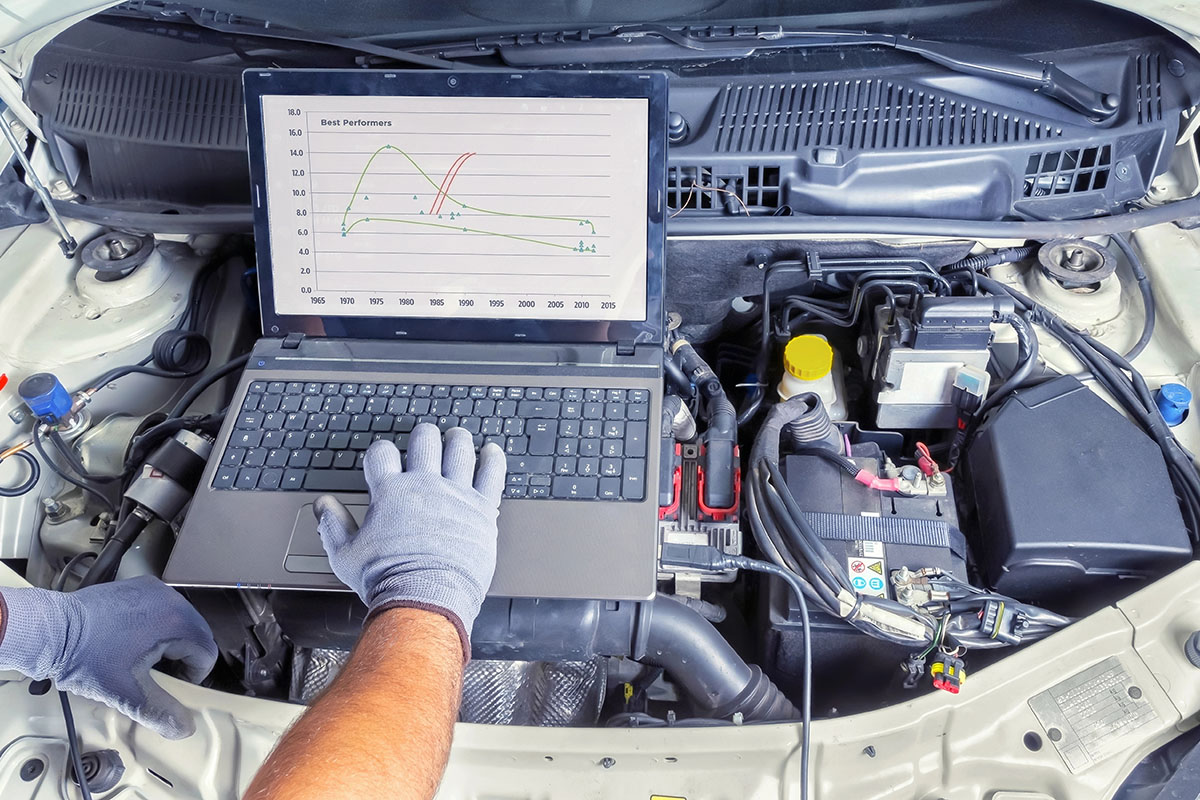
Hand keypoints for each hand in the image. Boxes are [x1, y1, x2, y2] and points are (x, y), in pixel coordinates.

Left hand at [0, 575, 217, 738]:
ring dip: (171, 640)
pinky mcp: (137, 585)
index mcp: (176, 623)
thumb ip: (161, 712)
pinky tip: (132, 637)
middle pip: (196, 633)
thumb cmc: (88, 660)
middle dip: (183, 656)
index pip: (206, 653)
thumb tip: (185, 730)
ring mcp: (154, 589)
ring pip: (180, 619)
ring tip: (143, 657)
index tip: (169, 686)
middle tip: (157, 674)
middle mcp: (171, 599)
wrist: (51, 630)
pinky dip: (156, 623)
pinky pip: (161, 607)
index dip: (192, 675)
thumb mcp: (127, 693)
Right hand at [315, 424, 505, 660]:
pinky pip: (491, 473)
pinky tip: (492, 451)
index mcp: (390, 493)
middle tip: (425, 436)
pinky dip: (493, 459)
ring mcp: (455, 494)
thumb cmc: (388, 580)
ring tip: (457, 436)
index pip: (381, 453)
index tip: (384, 456)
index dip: (381, 451)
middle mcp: (423, 486)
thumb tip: (323, 505)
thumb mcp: (346, 556)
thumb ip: (333, 526)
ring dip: (457, 439)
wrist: (426, 598)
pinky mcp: (481, 508)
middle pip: (424, 442)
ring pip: (459, 450)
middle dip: (423, 436)